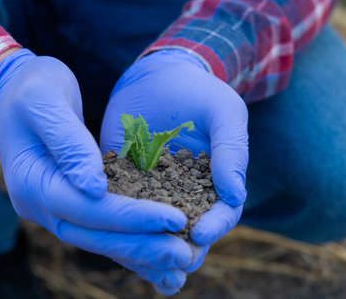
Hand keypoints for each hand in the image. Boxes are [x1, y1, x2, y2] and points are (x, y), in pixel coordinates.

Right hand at [0, 49, 194, 290]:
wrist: (14, 94)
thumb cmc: (30, 91)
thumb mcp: (45, 103)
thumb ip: (69, 143)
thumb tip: (94, 188)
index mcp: (33, 183)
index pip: (88, 209)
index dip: (132, 217)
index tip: (175, 218)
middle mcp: (41, 206)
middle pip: (96, 236)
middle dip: (142, 245)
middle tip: (185, 254)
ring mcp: (54, 209)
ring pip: (101, 240)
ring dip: (141, 252)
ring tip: (181, 260)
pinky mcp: (71, 204)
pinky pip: (102, 230)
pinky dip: (130, 243)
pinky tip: (159, 252)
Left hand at [101, 49, 248, 288]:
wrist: (155, 76)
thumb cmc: (196, 91)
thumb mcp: (222, 111)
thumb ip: (232, 149)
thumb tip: (235, 194)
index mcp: (214, 180)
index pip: (221, 212)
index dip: (215, 227)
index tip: (200, 234)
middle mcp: (184, 192)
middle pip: (186, 231)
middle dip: (181, 250)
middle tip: (173, 264)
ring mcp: (151, 189)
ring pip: (152, 228)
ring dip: (150, 251)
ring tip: (147, 269)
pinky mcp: (122, 181)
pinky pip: (120, 208)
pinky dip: (118, 228)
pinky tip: (110, 241)